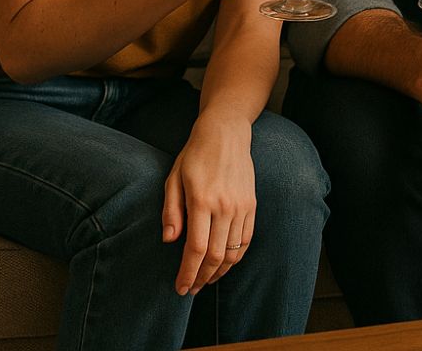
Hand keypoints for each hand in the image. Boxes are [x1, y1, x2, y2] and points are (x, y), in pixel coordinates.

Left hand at [162, 113, 255, 294]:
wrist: (226, 133)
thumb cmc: (195, 155)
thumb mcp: (174, 178)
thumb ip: (171, 211)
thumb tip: (169, 241)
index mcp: (202, 200)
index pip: (196, 249)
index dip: (188, 273)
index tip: (181, 288)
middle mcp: (224, 206)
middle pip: (216, 256)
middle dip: (202, 278)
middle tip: (191, 288)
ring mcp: (241, 206)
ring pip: (233, 252)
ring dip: (219, 272)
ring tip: (206, 279)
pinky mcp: (252, 204)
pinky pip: (246, 240)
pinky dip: (236, 257)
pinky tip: (225, 263)